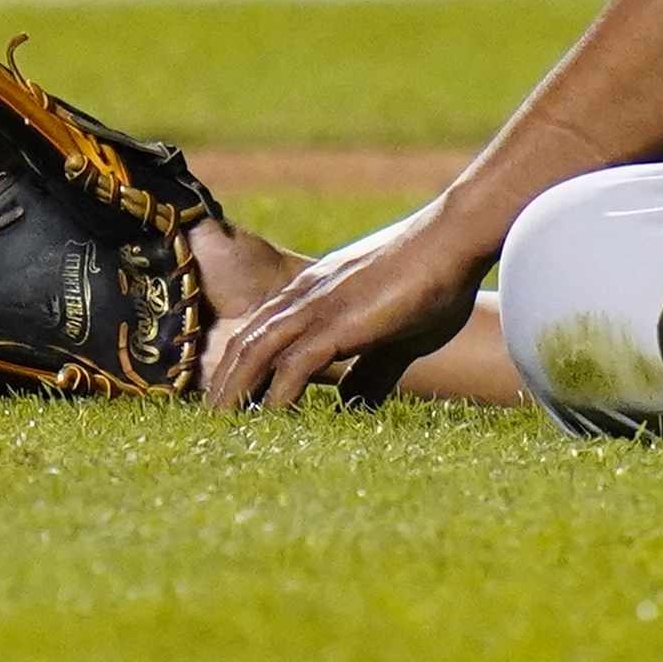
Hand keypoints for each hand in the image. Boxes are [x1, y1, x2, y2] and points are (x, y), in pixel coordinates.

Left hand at [202, 207, 487, 411]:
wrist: (452, 238)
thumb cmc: (434, 278)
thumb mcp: (394, 331)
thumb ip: (369, 367)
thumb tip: (351, 405)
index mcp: (317, 289)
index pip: (263, 327)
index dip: (241, 359)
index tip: (228, 391)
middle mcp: (307, 294)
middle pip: (248, 340)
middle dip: (225, 378)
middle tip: (210, 416)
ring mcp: (319, 306)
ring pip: (257, 350)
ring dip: (235, 388)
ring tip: (220, 423)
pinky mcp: (338, 322)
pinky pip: (293, 365)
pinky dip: (276, 394)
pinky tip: (268, 420)